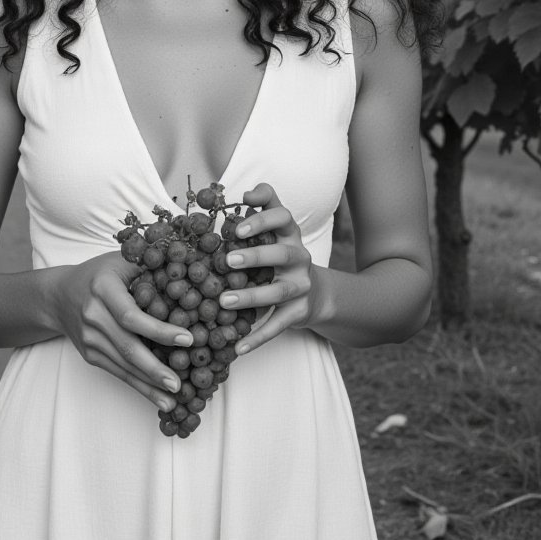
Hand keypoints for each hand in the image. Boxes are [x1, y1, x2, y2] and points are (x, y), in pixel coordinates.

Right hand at [52, 251, 192, 410]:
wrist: (58, 296)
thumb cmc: (99, 274)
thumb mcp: (120, 261)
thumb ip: (148, 264)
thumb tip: (188, 271)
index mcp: (103, 288)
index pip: (131, 314)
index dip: (159, 329)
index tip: (187, 339)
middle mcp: (93, 315)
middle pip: (126, 346)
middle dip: (154, 367)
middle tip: (179, 382)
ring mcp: (89, 338)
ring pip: (123, 365)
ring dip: (149, 384)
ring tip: (174, 399)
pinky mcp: (90, 354)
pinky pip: (117, 372)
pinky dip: (138, 385)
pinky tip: (157, 397)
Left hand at [218, 183, 314, 354]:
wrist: (316, 293)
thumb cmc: (281, 254)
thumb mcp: (276, 230)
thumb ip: (262, 207)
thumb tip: (244, 192)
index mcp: (289, 234)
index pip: (283, 216)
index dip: (262, 217)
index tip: (238, 220)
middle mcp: (298, 257)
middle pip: (282, 253)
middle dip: (256, 255)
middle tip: (227, 259)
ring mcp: (301, 286)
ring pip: (278, 291)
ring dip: (251, 296)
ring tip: (224, 301)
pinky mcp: (299, 312)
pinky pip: (278, 325)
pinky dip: (258, 337)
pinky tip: (238, 347)